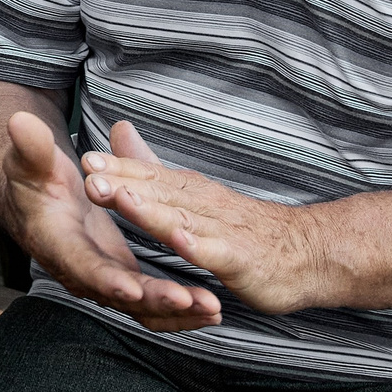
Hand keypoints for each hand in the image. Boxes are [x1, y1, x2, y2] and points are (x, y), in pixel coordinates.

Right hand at [0, 111, 219, 332]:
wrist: (33, 202)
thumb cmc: (32, 178)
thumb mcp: (28, 160)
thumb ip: (30, 146)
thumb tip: (20, 121)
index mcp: (56, 242)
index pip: (81, 266)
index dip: (106, 279)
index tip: (133, 288)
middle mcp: (79, 270)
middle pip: (119, 295)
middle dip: (156, 300)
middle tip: (192, 300)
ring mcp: (102, 280)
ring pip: (140, 308)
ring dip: (177, 312)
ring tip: (213, 309)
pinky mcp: (120, 281)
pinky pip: (150, 305)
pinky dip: (180, 312)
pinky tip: (211, 310)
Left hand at [80, 121, 320, 315]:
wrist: (308, 252)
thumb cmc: (244, 226)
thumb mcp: (193, 192)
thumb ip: (153, 166)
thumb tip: (119, 130)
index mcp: (187, 190)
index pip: (147, 174)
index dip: (116, 167)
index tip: (84, 158)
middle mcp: (201, 205)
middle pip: (157, 191)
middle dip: (122, 182)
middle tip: (89, 173)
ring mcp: (221, 231)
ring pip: (181, 218)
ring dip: (151, 210)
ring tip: (124, 200)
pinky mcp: (240, 260)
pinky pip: (216, 253)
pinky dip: (198, 247)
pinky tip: (181, 242)